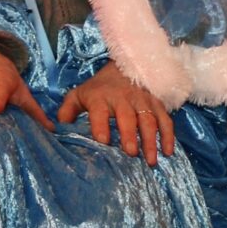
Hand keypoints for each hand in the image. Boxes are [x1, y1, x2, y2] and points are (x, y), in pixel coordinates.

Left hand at [58, 64, 175, 164]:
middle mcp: (123, 98)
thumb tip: (58, 130)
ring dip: (151, 140)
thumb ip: (67, 111)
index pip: (99, 111)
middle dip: (130, 135)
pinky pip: (165, 119)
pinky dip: (168, 136)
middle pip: (128, 117)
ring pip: (149, 119)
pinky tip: (168, 152)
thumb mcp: (78, 95)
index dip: (101, 126)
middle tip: (131, 153)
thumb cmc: (98, 89)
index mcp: (100, 97)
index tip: (103, 141)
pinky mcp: (156, 103)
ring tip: (151, 160)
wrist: (123, 67)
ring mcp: (142, 100)